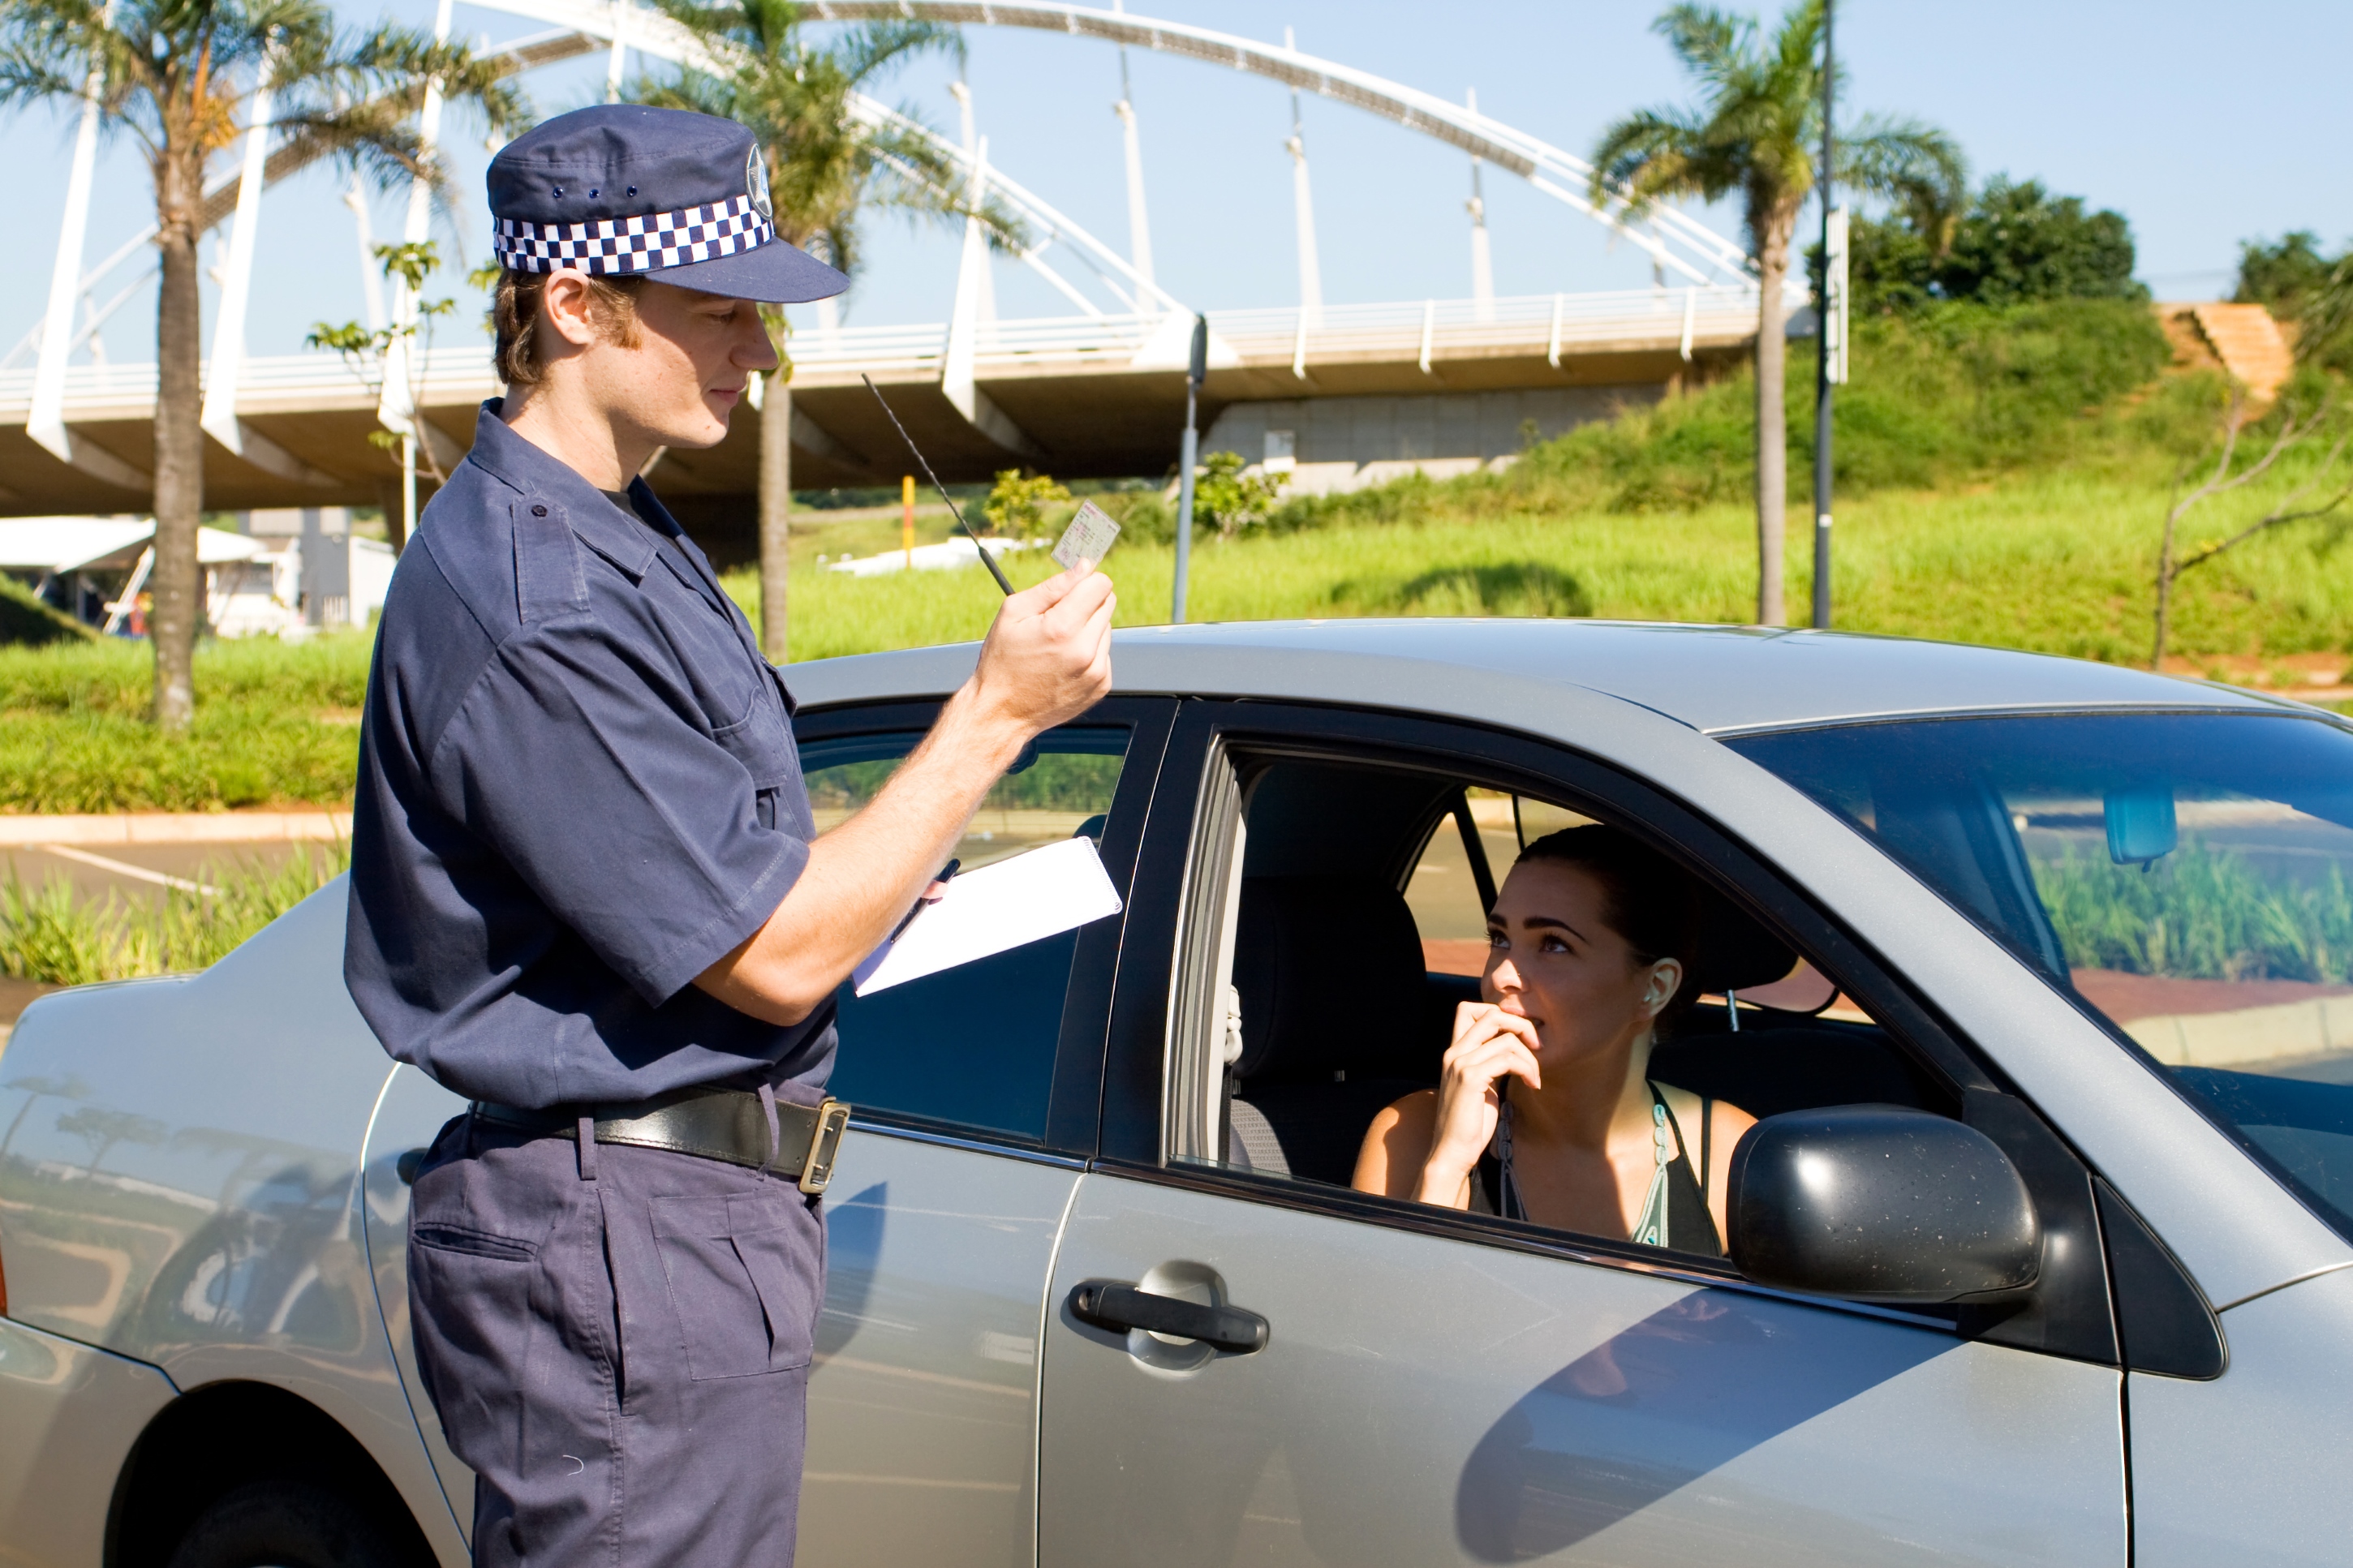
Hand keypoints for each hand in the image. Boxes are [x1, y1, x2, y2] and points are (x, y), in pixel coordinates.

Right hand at [968, 567, 1115, 741]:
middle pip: (1107, 603)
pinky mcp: (1101, 685)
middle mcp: (1085, 651)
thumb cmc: (1002, 661)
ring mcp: (1096, 671)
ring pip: (1106, 628)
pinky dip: (1089, 652)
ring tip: (1057, 645)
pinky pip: (1104, 653)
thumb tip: (1084, 566)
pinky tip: (1064, 662)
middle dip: (1086, 603)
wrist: (1002, 712)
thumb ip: (1053, 586)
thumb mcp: (1014, 613)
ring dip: (1087, 628)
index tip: (1073, 587)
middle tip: (1058, 618)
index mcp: (1062, 628)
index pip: (1100, 585)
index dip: (1086, 581)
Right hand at [1417, 1002, 1542, 1204]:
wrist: (1452, 1151)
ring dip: (1530, 1058)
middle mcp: (1454, 1052)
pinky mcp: (1470, 1079)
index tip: (1518, 1036)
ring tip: (1534, 1077)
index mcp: (1455, 1052)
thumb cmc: (1470, 1123)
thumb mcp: (1481, 1085)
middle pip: (1491, 1015)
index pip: (1468, 1009)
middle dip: (1521, 1025)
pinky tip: (1532, 1084)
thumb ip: (1489, 1062)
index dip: (1498, 1014)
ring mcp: (1460, 1064)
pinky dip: (1527, 1069)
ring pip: (1506, 1039)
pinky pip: (1508, 1059)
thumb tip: (1515, 1047)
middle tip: (1536, 1046)